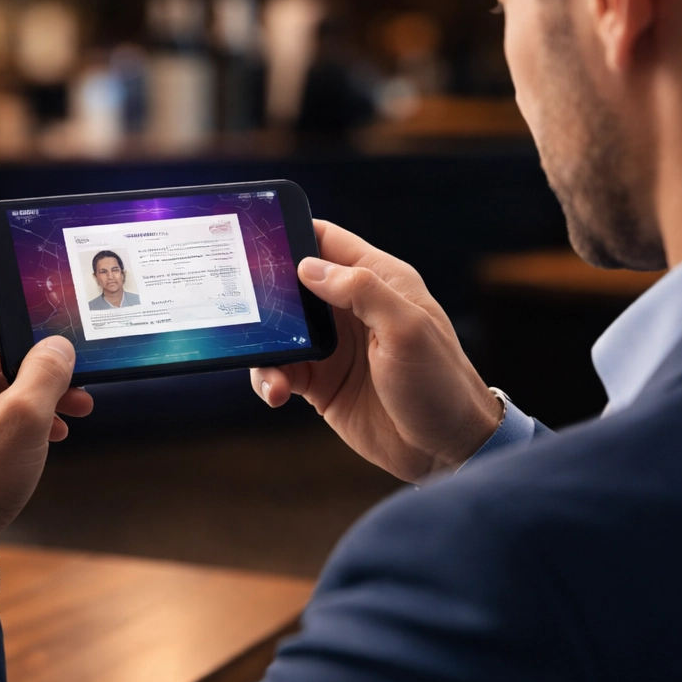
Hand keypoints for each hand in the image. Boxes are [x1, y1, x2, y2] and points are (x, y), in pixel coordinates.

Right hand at [251, 221, 502, 482]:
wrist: (445, 449)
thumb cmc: (439, 383)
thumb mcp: (407, 329)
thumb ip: (362, 291)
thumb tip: (308, 266)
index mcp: (379, 280)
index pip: (326, 240)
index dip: (291, 233)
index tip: (253, 237)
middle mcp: (352, 308)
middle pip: (292, 284)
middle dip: (263, 293)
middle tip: (236, 303)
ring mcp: (335, 346)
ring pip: (280, 331)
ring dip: (263, 346)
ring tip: (268, 368)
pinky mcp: (322, 382)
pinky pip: (282, 370)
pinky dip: (270, 378)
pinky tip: (276, 394)